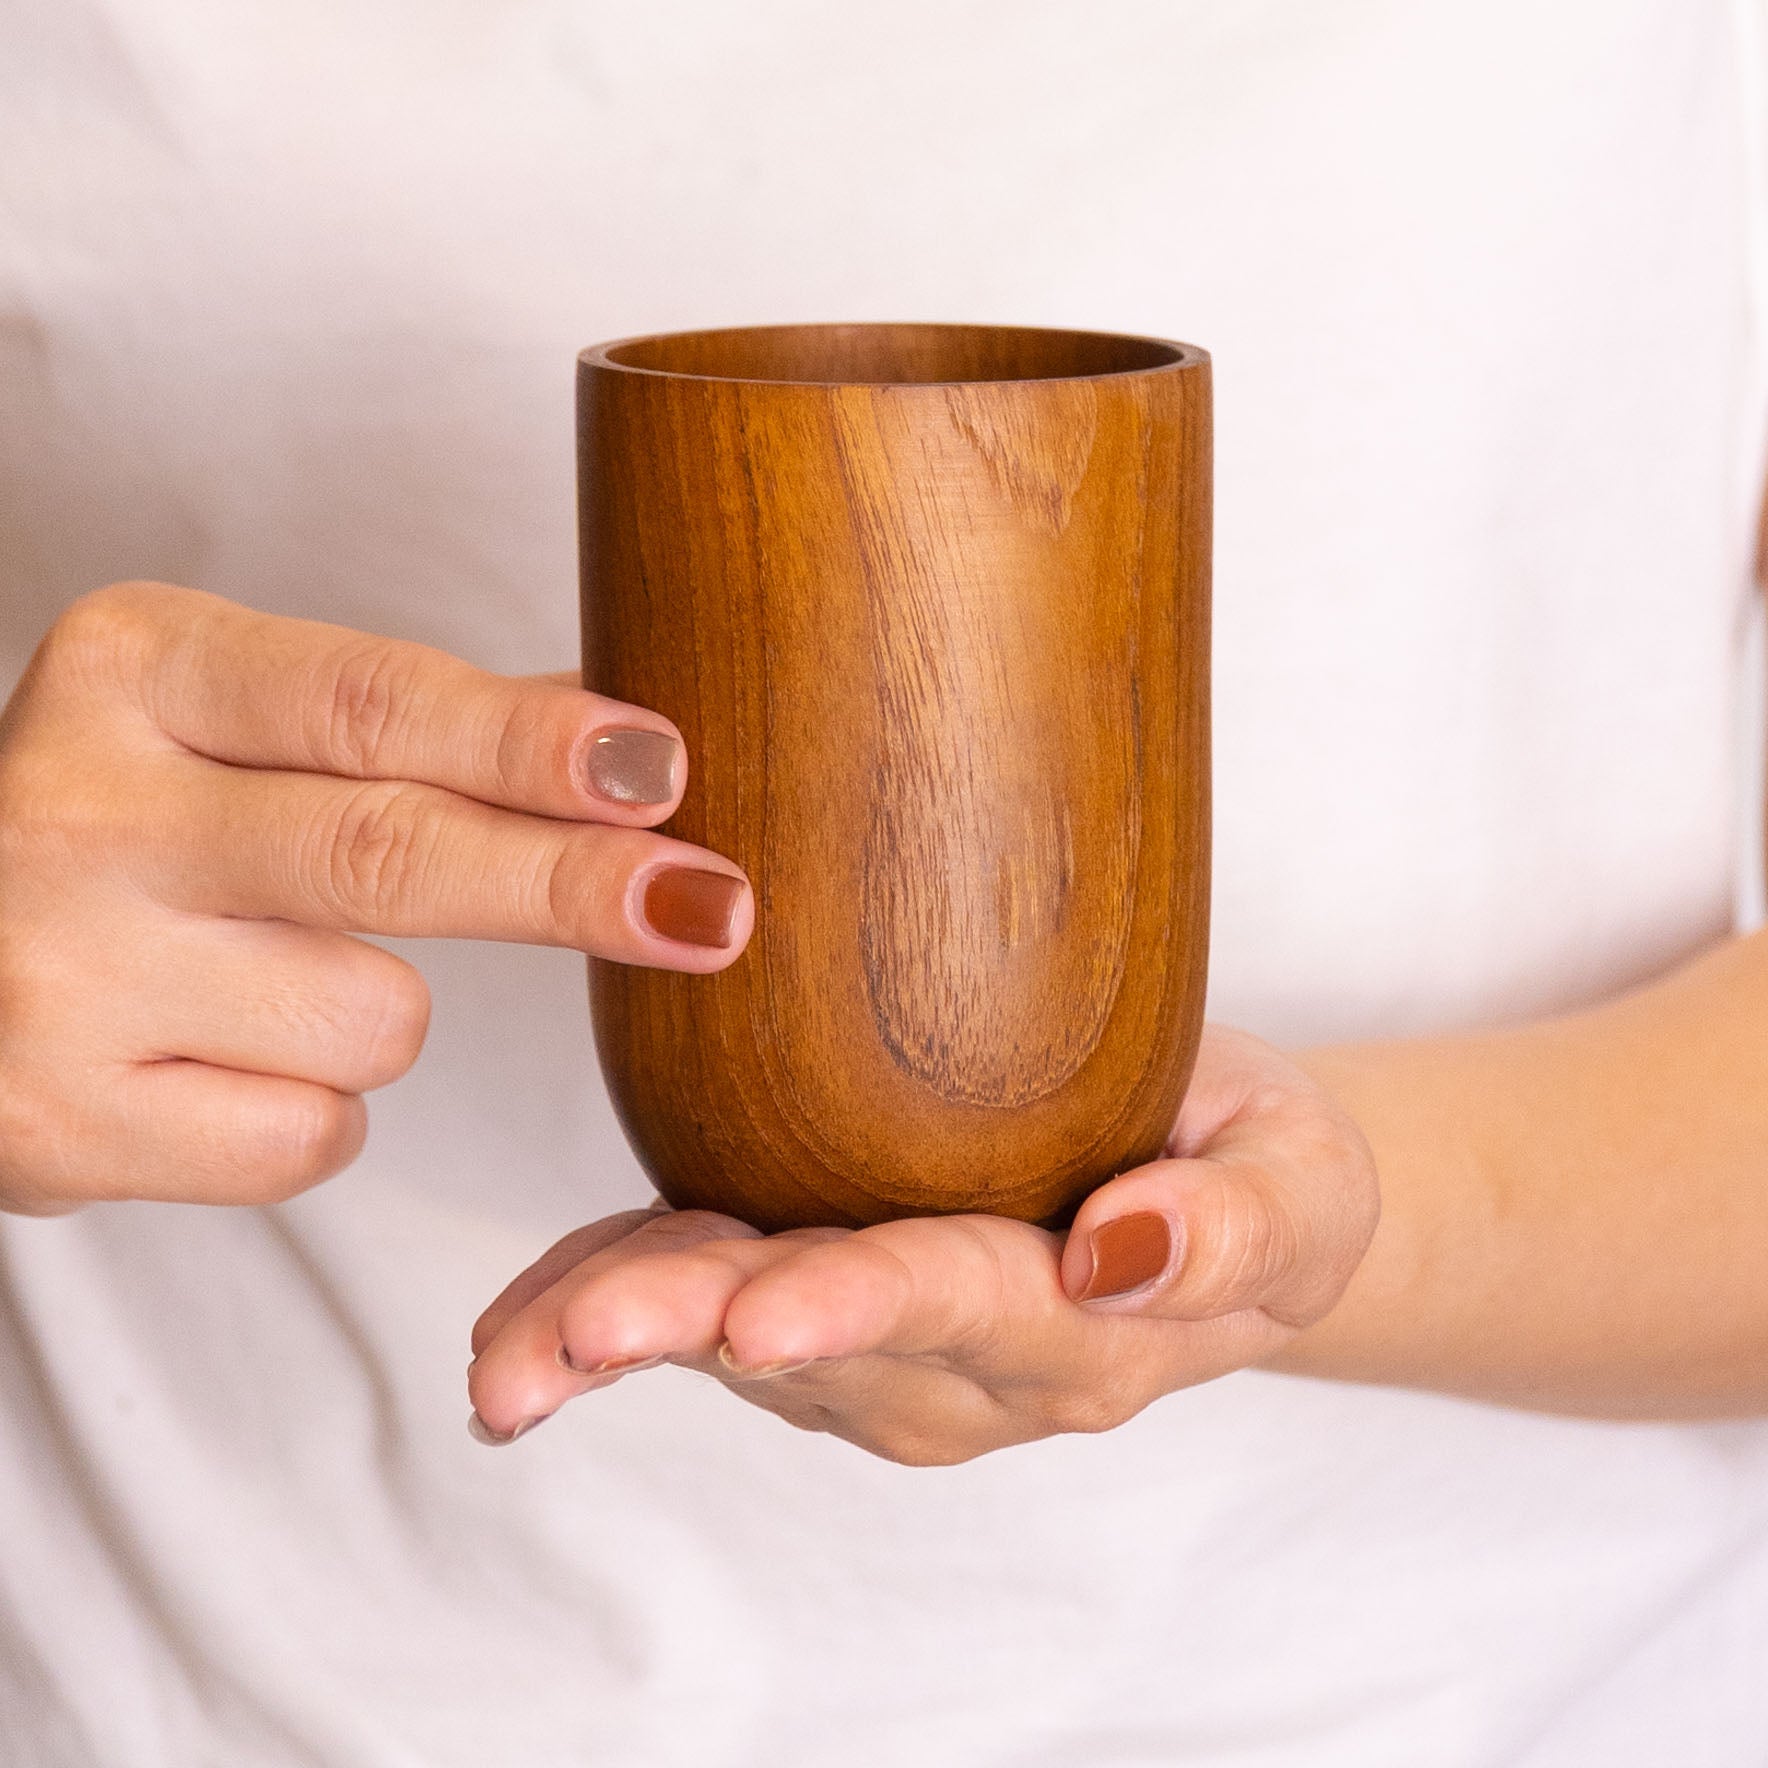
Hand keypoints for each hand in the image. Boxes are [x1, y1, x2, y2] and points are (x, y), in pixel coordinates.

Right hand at [0, 582, 750, 1213]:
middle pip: (387, 854)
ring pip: (374, 1019)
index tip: (659, 767)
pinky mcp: (59, 1125)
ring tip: (263, 974)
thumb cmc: (126, 824)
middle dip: (569, 886)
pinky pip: (308, 1135)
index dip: (529, 740)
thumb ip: (414, 727)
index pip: (371, 701)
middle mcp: (79, 810)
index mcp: (137, 668)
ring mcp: (58, 977)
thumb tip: (632, 744)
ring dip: (378, 1012)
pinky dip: (308, 1107)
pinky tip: (217, 1057)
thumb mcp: (227, 722)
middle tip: (711, 907)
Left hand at [466, 1027, 1378, 1461]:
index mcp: (1076, 1334)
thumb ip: (1239, 1227)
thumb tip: (1128, 1253)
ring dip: (615, 1338)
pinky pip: (698, 1306)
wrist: (1208, 1187)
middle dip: (692, 1333)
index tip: (766, 1317)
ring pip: (729, 1341)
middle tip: (581, 1337)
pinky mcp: (813, 1300)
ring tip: (509, 1352)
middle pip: (813, 1345)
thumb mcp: (1301, 1180)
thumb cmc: (1253, 1165)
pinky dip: (600, 1307)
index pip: (963, 1311)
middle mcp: (956, 1368)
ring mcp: (875, 1350)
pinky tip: (519, 1332)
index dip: (863, 1307)